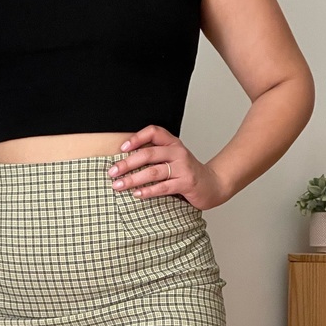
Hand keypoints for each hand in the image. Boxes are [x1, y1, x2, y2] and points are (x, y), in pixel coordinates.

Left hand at [108, 124, 231, 210]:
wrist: (213, 185)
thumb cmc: (187, 173)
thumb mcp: (172, 159)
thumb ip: (154, 158)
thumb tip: (122, 163)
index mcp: (172, 143)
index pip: (154, 132)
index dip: (137, 138)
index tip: (122, 149)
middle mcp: (178, 152)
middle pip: (149, 154)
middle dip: (127, 163)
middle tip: (112, 172)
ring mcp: (183, 167)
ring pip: (153, 172)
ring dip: (133, 179)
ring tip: (119, 185)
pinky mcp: (186, 182)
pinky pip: (163, 187)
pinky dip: (148, 191)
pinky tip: (137, 194)